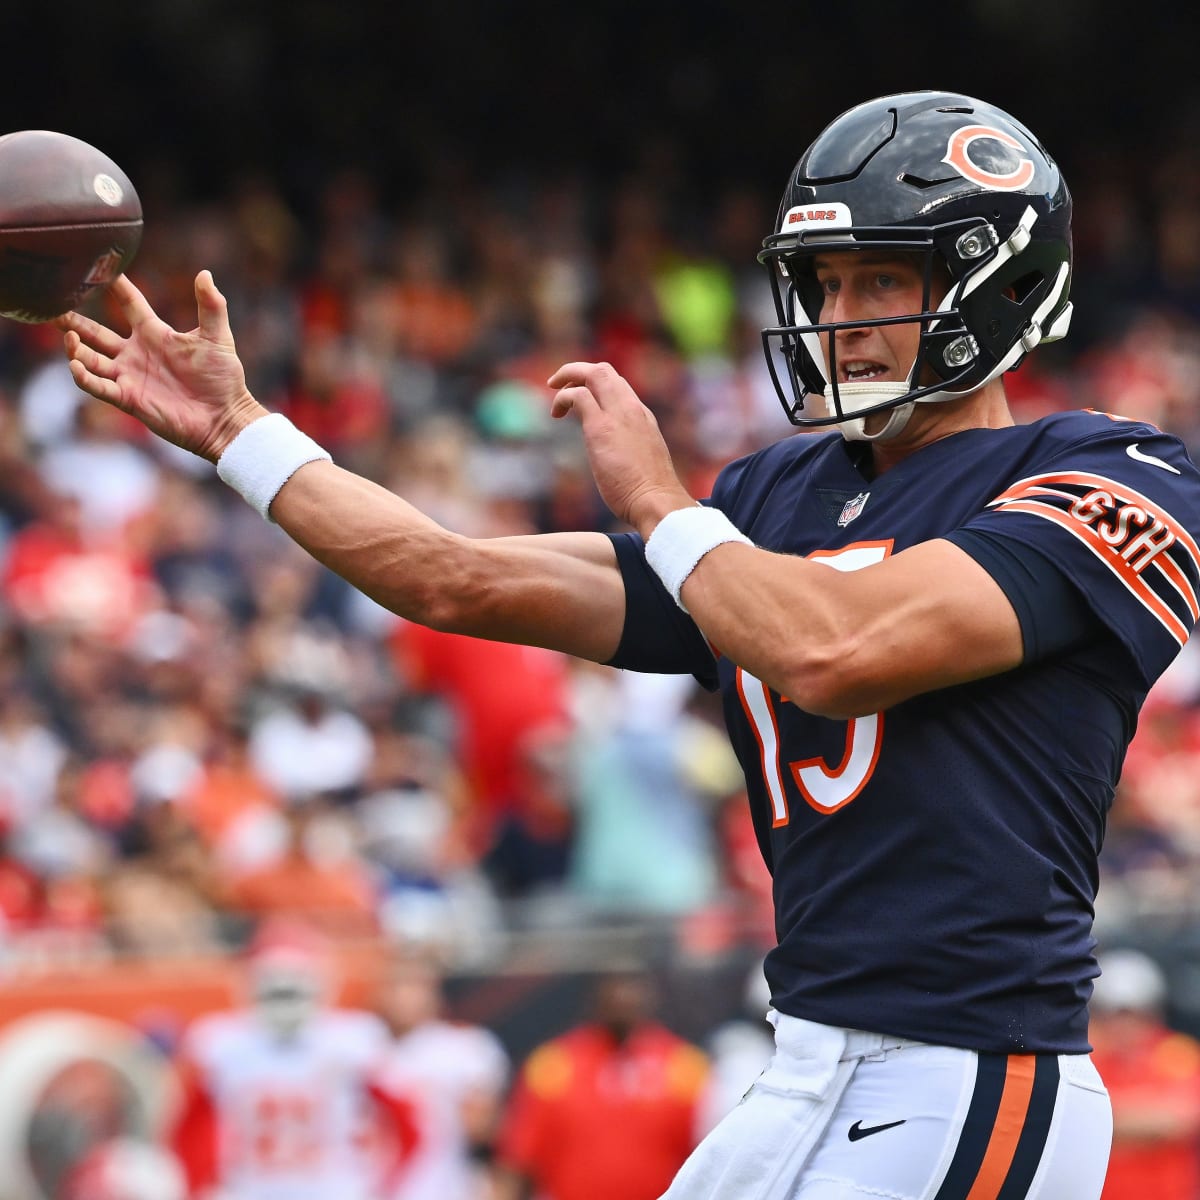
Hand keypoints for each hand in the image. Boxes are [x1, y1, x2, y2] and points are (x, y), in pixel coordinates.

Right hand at [56, 271, 267, 461]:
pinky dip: (84, 376)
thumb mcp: (218, 337)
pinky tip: (75, 365)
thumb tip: (205, 274)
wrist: (224, 417)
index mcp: (156, 334)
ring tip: (67, 336)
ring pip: (91, 359)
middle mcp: (137, 353)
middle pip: (96, 332)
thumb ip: (211, 306)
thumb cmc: (223, 378)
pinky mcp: (128, 398)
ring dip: (75, 348)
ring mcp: (130, 376)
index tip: (99, 266)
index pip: (130, 303)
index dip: (117, 286)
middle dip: (74, 320)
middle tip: (53, 307)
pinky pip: (98, 386)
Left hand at [548, 361, 694, 533]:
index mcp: (642, 416)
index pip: (618, 386)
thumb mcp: (643, 461)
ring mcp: (617, 415)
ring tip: (554, 398)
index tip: (582, 399)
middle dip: (577, 371)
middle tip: (558, 385)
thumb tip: (617, 460)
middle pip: (604, 371)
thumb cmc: (651, 493)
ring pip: (593, 374)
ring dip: (567, 378)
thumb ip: (630, 450)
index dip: (596, 387)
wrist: (657, 501)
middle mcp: (632, 409)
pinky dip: (562, 398)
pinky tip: (556, 414)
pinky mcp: (600, 428)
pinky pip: (577, 396)